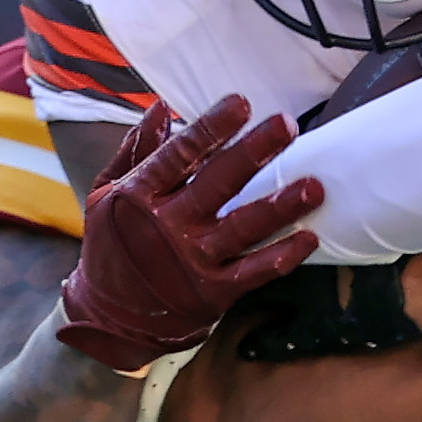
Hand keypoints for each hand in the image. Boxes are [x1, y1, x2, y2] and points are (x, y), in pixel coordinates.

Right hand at [56, 97, 325, 375]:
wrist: (108, 318)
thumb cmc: (112, 246)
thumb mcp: (107, 194)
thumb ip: (136, 150)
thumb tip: (160, 106)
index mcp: (140, 195)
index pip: (180, 154)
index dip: (211, 128)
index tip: (241, 103)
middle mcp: (168, 226)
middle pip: (217, 184)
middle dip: (253, 152)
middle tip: (286, 125)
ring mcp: (192, 261)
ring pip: (242, 228)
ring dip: (279, 207)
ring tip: (314, 186)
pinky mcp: (212, 292)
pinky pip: (253, 272)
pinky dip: (281, 257)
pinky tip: (308, 238)